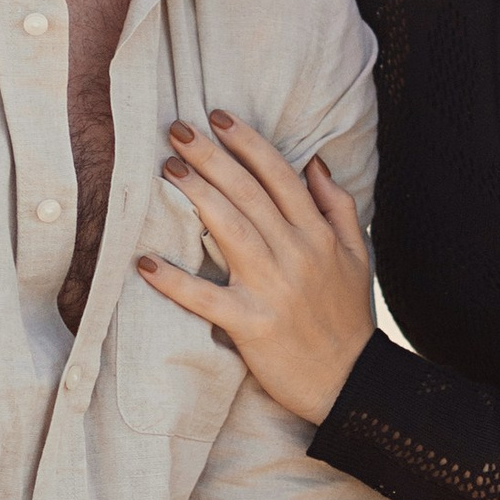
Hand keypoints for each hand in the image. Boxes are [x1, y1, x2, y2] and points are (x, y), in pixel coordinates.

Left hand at [138, 112, 374, 426]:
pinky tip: (144, 262)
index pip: (280, 176)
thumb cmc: (348, 317)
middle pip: (248, 194)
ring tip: (168, 169)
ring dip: (197, 196)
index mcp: (318, 235)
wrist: (352, 382)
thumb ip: (338, 206)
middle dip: (212, 157)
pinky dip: (174, 281)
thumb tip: (315, 163)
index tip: (219, 117)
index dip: (248, 143)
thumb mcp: (356, 255)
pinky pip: (206, 298)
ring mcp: (273, 289)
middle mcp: (296, 255)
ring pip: (230, 230)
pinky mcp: (251, 325)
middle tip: (179, 131)